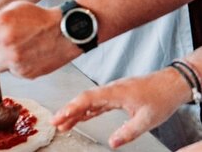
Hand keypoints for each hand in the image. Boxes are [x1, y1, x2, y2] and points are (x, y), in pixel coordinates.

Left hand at [0, 2, 80, 77]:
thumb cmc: (41, 18)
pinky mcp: (24, 72)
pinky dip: (15, 66)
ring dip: (0, 60)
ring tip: (13, 51)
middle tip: (3, 44)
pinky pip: (10, 72)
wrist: (65, 31)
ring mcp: (14, 59)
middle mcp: (4, 42)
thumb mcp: (14, 8)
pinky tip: (26, 56)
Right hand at [52, 67, 190, 148]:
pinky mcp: (116, 96)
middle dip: (67, 110)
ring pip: (89, 102)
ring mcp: (112, 93)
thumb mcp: (147, 120)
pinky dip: (87, 111)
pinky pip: (97, 104)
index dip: (71, 108)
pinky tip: (81, 118)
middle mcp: (110, 90)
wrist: (172, 84)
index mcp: (114, 93)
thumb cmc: (161, 98)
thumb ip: (128, 132)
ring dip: (76, 112)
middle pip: (83, 99)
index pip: (86, 99)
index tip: (59, 117)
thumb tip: (112, 143)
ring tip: (64, 125)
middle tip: (55, 122)